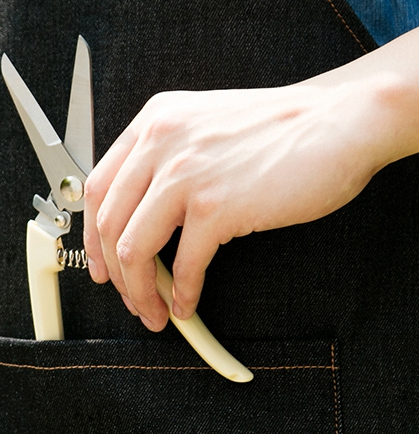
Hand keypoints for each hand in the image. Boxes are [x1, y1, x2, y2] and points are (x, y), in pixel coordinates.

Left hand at [84, 27, 418, 329]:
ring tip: (154, 312)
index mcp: (153, 123)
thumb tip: (138, 223)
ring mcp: (185, 175)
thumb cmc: (279, 129)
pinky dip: (181, 294)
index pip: (97, 189)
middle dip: (116, 277)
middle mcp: (161, 144)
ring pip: (134, 251)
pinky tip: (186, 304)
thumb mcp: (202, 127)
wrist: (340, 121)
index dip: (93, 237)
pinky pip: (184, 265)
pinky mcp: (216, 206)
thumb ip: (164, 162)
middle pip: (109, 226)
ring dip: (141, 293)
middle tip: (130, 300)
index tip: (101, 265)